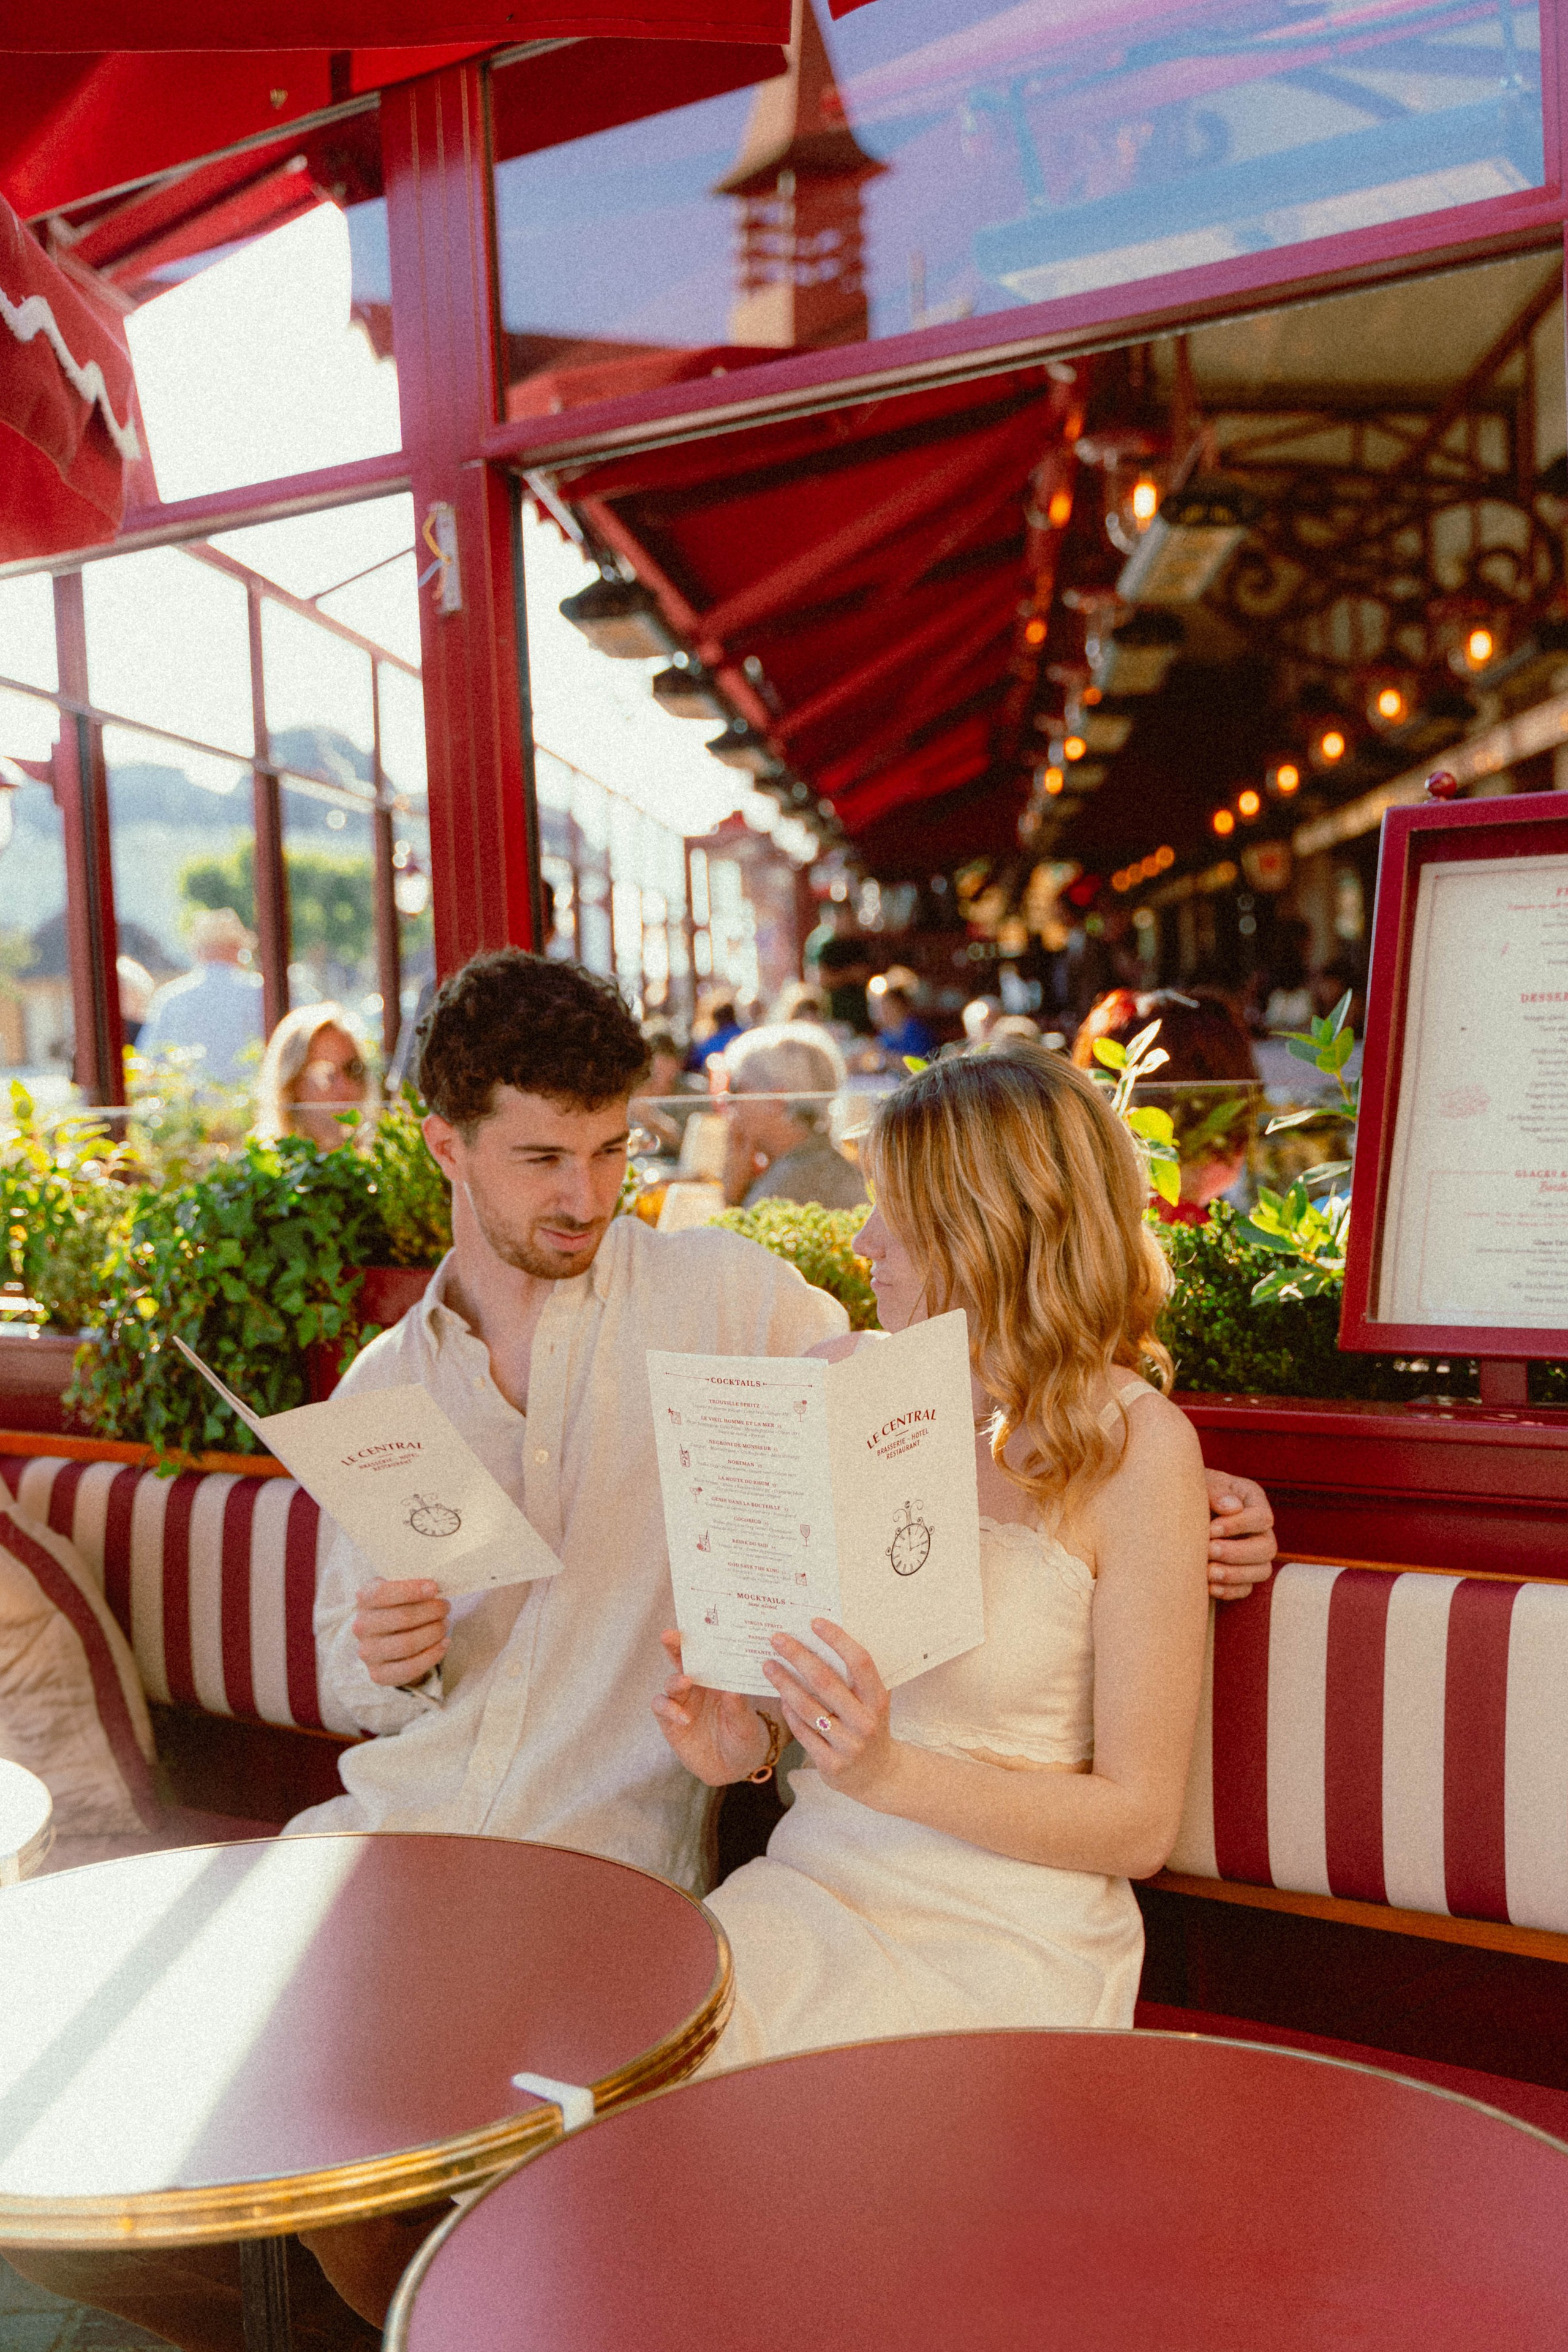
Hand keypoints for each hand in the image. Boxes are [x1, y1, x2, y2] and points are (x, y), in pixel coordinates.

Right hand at [354, 1578, 449, 1686]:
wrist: (388, 1638)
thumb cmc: (399, 1606)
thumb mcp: (400, 1590)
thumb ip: (412, 1585)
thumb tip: (436, 1587)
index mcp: (364, 1599)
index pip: (382, 1593)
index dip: (410, 1590)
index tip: (434, 1588)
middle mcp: (361, 1626)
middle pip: (401, 1618)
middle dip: (430, 1611)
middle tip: (445, 1607)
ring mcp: (367, 1652)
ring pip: (406, 1644)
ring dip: (433, 1633)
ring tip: (445, 1624)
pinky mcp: (378, 1674)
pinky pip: (409, 1668)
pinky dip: (432, 1655)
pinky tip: (444, 1644)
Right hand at [653, 1631, 774, 1784]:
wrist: (733, 1766)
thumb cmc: (744, 1737)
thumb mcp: (747, 1725)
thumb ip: (738, 1709)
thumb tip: (731, 1691)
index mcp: (718, 1676)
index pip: (706, 1651)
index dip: (698, 1636)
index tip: (695, 1623)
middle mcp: (697, 1685)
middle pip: (681, 1659)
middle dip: (674, 1645)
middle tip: (670, 1635)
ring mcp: (682, 1702)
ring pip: (671, 1683)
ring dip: (676, 1679)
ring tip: (686, 1681)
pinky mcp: (670, 1721)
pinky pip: (663, 1709)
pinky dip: (670, 1709)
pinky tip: (683, 1717)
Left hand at [765, 1620, 895, 1803]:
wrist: (878, 1775)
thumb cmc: (869, 1726)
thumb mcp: (873, 1702)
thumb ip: (855, 1678)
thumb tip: (822, 1639)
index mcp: (878, 1700)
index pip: (860, 1662)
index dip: (838, 1640)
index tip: (815, 1622)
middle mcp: (865, 1722)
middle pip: (826, 1682)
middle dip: (799, 1656)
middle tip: (777, 1638)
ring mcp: (848, 1745)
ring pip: (808, 1707)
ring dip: (784, 1683)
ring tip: (768, 1665)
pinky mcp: (831, 1763)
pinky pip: (802, 1731)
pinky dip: (789, 1712)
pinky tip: (780, 1696)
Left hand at [1203, 1470, 1275, 1600]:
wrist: (1176, 1510)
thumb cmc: (1192, 1492)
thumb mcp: (1202, 1483)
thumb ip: (1216, 1491)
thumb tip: (1232, 1507)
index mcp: (1253, 1502)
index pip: (1262, 1518)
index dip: (1239, 1526)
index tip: (1211, 1528)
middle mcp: (1259, 1529)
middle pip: (1267, 1548)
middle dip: (1237, 1552)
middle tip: (1209, 1550)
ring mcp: (1253, 1554)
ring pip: (1261, 1571)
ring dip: (1235, 1574)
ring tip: (1208, 1572)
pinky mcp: (1242, 1574)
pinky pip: (1246, 1588)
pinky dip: (1229, 1590)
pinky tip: (1209, 1586)